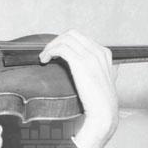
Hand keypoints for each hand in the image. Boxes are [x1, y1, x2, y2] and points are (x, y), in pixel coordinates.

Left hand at [39, 30, 118, 147]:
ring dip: (50, 46)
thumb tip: (80, 66)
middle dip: (56, 41)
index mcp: (104, 54)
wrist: (103, 113)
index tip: (56, 52)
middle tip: (47, 53)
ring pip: (65, 39)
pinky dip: (49, 51)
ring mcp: (90, 56)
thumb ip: (95, 70)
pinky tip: (44, 60)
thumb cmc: (99, 102)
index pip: (80, 37)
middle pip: (72, 34)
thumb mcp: (101, 81)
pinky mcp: (81, 63)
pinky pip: (61, 48)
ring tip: (43, 57)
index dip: (64, 42)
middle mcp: (98, 52)